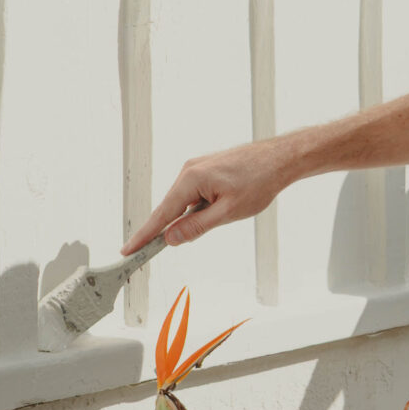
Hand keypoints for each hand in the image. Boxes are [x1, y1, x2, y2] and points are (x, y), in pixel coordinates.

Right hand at [125, 137, 298, 252]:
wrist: (280, 159)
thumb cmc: (259, 181)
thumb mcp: (228, 212)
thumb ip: (197, 227)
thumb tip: (170, 238)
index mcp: (191, 179)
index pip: (161, 214)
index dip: (144, 235)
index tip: (128, 250)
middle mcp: (189, 170)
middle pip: (170, 208)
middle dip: (168, 229)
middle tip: (158, 249)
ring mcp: (197, 168)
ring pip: (184, 202)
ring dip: (192, 217)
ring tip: (223, 213)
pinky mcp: (206, 169)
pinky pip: (194, 194)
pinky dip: (199, 207)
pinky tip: (220, 208)